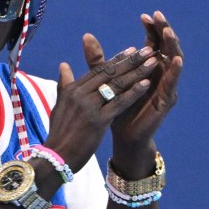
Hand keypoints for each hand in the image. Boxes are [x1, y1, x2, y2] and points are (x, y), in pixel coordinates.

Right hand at [46, 34, 162, 171]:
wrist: (56, 158)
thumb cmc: (59, 134)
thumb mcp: (59, 106)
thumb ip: (64, 85)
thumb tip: (64, 65)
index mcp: (72, 89)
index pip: (98, 70)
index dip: (117, 59)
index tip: (131, 50)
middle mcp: (80, 94)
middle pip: (110, 73)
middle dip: (131, 61)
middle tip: (147, 50)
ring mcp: (89, 107)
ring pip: (117, 85)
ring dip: (137, 72)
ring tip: (153, 62)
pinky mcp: (97, 121)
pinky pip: (119, 103)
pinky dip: (134, 92)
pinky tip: (147, 84)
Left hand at [110, 11, 182, 150]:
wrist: (121, 135)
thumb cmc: (116, 108)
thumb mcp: (105, 80)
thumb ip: (98, 59)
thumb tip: (86, 36)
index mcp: (146, 67)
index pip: (152, 42)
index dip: (151, 29)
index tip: (145, 16)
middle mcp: (159, 73)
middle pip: (165, 47)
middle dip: (164, 31)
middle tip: (159, 17)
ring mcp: (165, 86)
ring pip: (173, 61)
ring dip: (172, 46)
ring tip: (168, 32)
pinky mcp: (167, 100)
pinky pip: (173, 83)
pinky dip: (176, 70)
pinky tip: (176, 59)